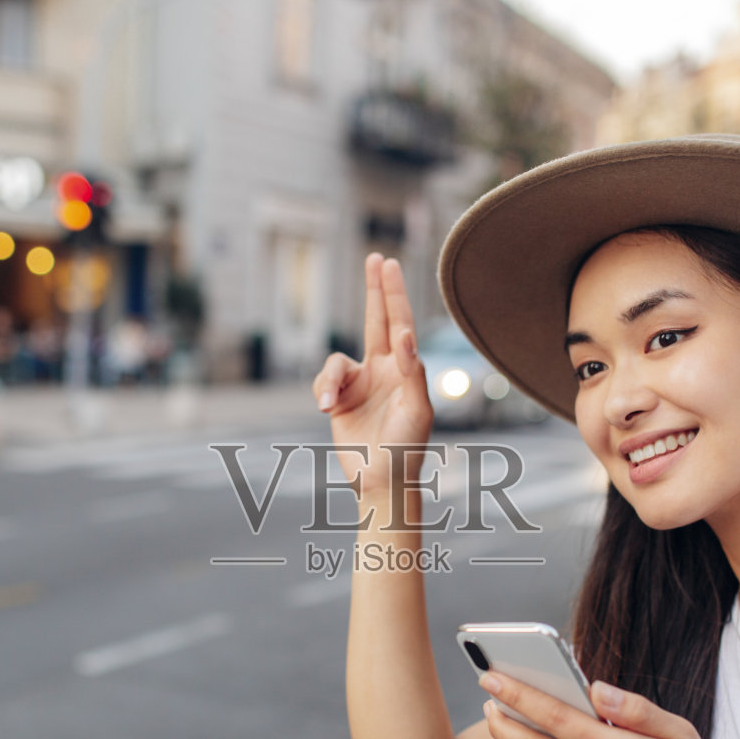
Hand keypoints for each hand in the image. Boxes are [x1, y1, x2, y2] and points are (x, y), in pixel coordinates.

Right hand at [310, 254, 432, 497]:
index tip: (388, 265)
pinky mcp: (337, 400)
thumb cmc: (408, 448)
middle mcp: (383, 370)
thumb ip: (413, 372)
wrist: (382, 480)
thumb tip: (405, 337)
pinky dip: (322, 392)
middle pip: (376, 320)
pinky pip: (323, 383)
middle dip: (375, 290)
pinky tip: (325, 410)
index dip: (394, 294)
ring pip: (336, 362)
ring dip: (329, 380)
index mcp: (405, 370)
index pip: (400, 323)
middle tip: (375, 258)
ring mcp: (359, 384)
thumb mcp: (418, 410)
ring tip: (328, 405)